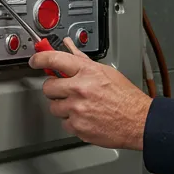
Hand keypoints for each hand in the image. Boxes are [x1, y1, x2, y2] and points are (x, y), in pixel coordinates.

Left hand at [30, 38, 151, 149]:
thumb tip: (68, 46)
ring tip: (81, 106)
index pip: (54, 59)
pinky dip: (73, 122)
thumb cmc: (126, 97)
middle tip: (64, 90)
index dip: (40, 58)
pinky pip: (64, 123)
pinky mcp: (78, 127)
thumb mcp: (105, 72)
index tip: (35, 60)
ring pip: (54, 107)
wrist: (139, 122)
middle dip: (54, 88)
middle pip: (48, 87)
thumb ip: (82, 60)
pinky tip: (86, 117)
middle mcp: (79, 90)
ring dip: (63, 107)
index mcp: (87, 72)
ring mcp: (77, 110)